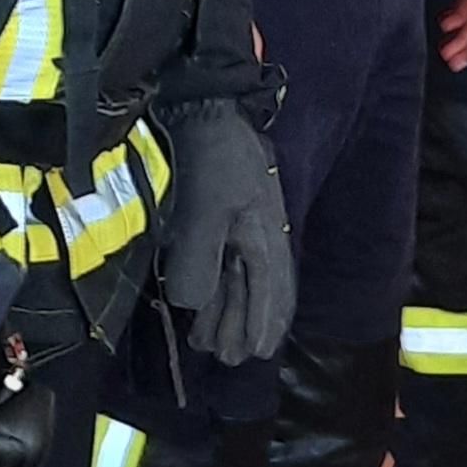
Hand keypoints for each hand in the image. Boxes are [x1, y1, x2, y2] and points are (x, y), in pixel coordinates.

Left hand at [158, 101, 295, 367]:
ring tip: (208, 340)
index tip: (254, 355)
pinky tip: (206, 300)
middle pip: (261, 295)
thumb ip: (199, 262)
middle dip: (244, 327)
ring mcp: (247, 228)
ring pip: (244, 282)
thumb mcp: (203, 212)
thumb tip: (192, 306)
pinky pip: (231, 264)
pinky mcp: (228, 217)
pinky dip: (220, 288)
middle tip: (225, 356)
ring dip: (229, 312)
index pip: (273, 297)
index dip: (262, 328)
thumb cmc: (211, 160)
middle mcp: (263, 239)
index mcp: (266, 240)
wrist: (207, 111)